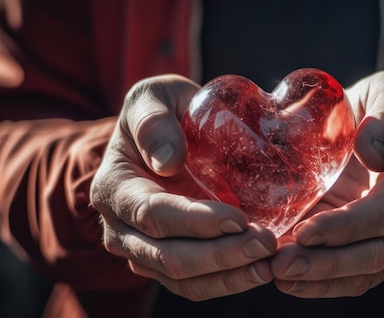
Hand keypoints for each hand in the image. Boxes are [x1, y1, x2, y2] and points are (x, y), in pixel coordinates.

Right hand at [90, 75, 276, 300]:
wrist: (163, 134)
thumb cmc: (161, 112)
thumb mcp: (152, 97)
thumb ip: (152, 120)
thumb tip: (167, 161)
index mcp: (114, 188)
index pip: (152, 214)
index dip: (195, 221)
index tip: (238, 218)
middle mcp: (121, 228)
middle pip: (168, 256)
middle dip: (219, 255)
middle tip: (265, 243)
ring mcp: (143, 250)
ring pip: (182, 279)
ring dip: (228, 275)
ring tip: (269, 262)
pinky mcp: (167, 263)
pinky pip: (194, 285)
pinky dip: (228, 281)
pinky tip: (260, 270)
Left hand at [270, 71, 383, 296]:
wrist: (379, 125)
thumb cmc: (382, 105)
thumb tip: (374, 154)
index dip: (347, 226)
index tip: (305, 232)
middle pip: (379, 252)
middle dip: (328, 263)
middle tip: (281, 264)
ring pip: (366, 273)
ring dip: (320, 279)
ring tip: (276, 275)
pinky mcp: (376, 245)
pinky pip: (355, 276)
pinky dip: (322, 284)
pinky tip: (289, 282)